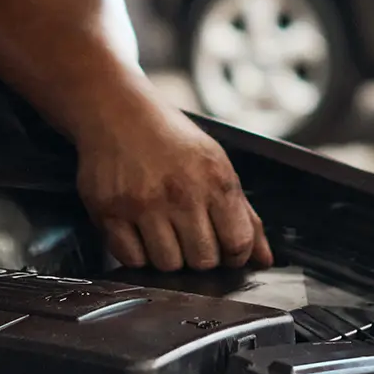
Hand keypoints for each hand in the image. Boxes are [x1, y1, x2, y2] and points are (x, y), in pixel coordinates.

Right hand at [73, 97, 273, 271]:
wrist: (116, 109)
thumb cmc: (169, 137)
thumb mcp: (215, 163)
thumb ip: (244, 214)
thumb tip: (264, 258)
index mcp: (215, 179)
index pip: (238, 243)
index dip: (235, 254)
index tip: (224, 247)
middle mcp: (181, 193)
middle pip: (203, 261)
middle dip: (200, 255)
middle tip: (190, 235)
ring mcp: (143, 203)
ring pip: (168, 265)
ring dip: (168, 256)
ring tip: (163, 231)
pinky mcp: (110, 211)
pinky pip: (131, 259)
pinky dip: (137, 253)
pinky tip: (139, 230)